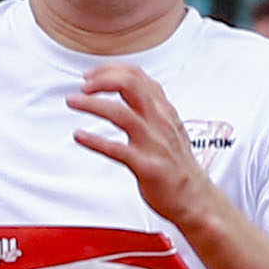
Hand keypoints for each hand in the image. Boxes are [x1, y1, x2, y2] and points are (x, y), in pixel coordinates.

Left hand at [65, 61, 222, 233]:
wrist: (195, 198)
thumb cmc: (178, 165)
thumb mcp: (169, 127)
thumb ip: (151, 108)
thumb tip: (130, 91)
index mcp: (163, 110)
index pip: (137, 76)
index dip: (110, 70)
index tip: (91, 75)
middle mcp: (159, 122)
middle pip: (129, 85)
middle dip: (101, 80)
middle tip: (83, 87)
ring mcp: (153, 143)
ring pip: (120, 113)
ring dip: (92, 104)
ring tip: (73, 102)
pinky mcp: (146, 166)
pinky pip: (116, 150)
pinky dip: (94, 141)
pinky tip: (79, 136)